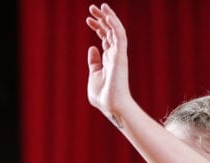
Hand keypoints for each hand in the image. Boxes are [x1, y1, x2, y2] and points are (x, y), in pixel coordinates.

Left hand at [85, 3, 131, 125]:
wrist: (111, 106)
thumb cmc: (103, 96)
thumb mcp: (94, 76)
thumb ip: (93, 62)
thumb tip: (92, 48)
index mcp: (109, 59)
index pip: (105, 38)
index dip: (98, 27)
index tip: (88, 20)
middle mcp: (115, 54)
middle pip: (109, 31)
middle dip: (101, 18)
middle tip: (92, 8)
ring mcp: (118, 54)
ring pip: (115, 30)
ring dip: (108, 17)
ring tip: (100, 7)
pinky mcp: (121, 56)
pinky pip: (119, 36)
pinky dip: (114, 25)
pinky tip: (107, 16)